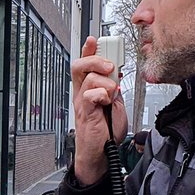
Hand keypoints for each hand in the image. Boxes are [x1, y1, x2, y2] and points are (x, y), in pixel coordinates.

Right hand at [72, 36, 127, 184]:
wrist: (101, 154)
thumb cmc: (105, 132)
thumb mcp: (115, 104)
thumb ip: (113, 89)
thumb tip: (115, 74)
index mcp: (88, 90)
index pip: (84, 64)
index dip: (89, 50)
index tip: (94, 40)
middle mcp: (82, 94)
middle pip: (79, 65)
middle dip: (96, 59)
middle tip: (109, 66)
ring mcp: (82, 102)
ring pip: (89, 78)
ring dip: (106, 83)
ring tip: (111, 94)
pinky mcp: (86, 112)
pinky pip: (90, 95)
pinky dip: (102, 95)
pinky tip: (106, 102)